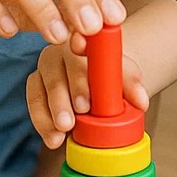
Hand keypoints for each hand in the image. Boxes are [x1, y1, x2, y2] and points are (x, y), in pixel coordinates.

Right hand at [26, 34, 148, 147]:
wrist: (100, 77)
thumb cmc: (112, 73)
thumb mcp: (124, 75)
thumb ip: (131, 84)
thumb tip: (141, 101)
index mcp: (84, 38)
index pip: (80, 42)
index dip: (84, 54)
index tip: (87, 73)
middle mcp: (61, 48)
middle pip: (60, 66)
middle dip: (70, 88)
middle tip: (81, 108)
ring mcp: (46, 66)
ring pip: (43, 85)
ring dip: (54, 109)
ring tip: (64, 129)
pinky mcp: (35, 84)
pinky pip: (35, 101)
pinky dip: (43, 121)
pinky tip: (53, 138)